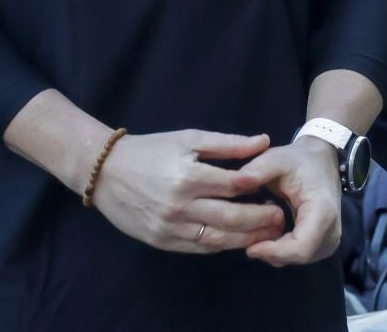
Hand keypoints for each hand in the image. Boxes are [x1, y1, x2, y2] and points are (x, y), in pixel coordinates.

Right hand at [88, 129, 284, 253]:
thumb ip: (228, 144)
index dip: (260, 188)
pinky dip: (221, 245)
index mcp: (188, 176)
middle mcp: (180, 205)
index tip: (278, 190)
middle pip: (230, 218)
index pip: (235, 186)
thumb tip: (264, 141)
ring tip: (267, 234)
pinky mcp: (161, 241)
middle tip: (281, 220)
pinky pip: (198, 247)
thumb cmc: (151, 150)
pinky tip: (237, 241)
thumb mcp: (189, 138)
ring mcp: (170, 227)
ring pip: (217, 239)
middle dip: (260, 220)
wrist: (106, 173)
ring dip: (245, 238)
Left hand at [239, 137, 344, 266]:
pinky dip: (283, 249)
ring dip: (276, 251)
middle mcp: (331, 230)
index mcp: (322, 211)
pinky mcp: (324, 244)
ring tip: (263, 228)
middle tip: (251, 236)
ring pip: (298, 260)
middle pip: (297, 257)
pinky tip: (273, 232)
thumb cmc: (299, 161)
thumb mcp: (277, 158)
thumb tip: (236, 181)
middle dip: (271, 252)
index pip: (300, 248)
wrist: (322, 161)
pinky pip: (300, 256)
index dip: (273, 252)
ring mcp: (330, 240)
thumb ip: (258, 168)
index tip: (249, 247)